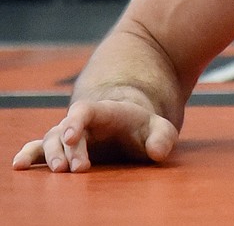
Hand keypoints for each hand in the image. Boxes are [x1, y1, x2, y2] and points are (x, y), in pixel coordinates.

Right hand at [12, 99, 176, 171]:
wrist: (130, 125)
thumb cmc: (144, 128)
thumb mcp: (160, 129)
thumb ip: (162, 137)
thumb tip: (156, 152)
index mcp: (105, 111)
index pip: (85, 111)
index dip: (76, 122)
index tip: (72, 137)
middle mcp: (82, 122)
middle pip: (66, 130)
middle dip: (69, 149)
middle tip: (77, 169)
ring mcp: (70, 134)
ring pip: (51, 140)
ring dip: (51, 155)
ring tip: (59, 172)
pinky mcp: (63, 148)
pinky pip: (40, 149)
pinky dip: (29, 155)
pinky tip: (19, 165)